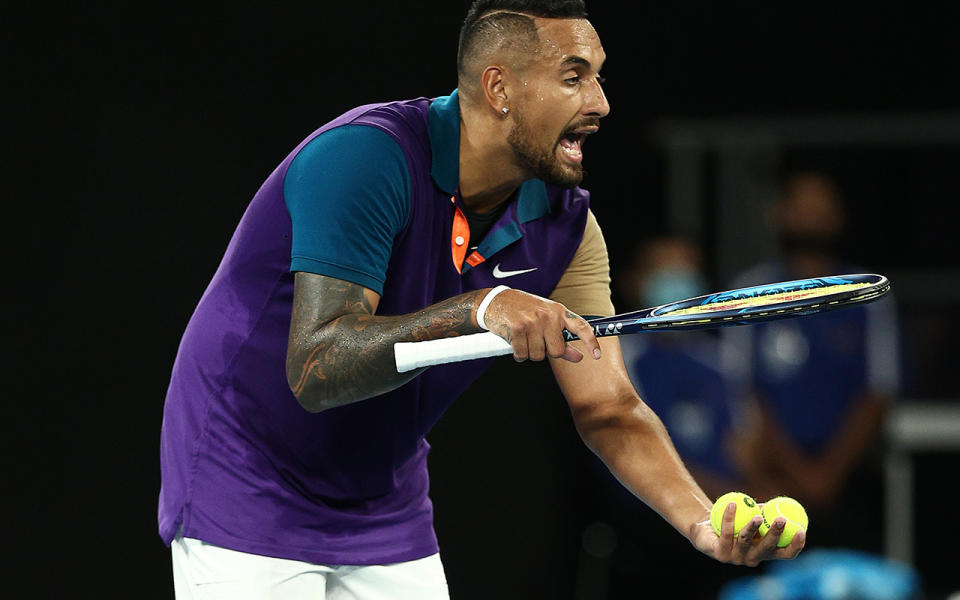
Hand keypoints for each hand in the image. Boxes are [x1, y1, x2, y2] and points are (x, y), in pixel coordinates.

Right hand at [481, 289, 600, 362]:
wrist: (495, 301)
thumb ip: (561, 337)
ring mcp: (532, 322)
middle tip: (536, 342)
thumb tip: (578, 356)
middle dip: (546, 352)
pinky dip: (518, 354)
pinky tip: (514, 342)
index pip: (581, 326)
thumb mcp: (546, 319)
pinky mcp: (517, 329)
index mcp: (558, 311)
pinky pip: (522, 355)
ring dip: (530, 353)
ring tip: (523, 339)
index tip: (596, 355)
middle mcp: (547, 315)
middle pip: (556, 350)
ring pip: (538, 355)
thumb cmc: (523, 310)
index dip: (591, 342)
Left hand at [689, 502, 804, 565]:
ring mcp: (735, 558)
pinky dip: (730, 517)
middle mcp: (752, 558)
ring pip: (746, 541)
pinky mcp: (719, 554)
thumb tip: (785, 501)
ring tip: (758, 516)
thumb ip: (766, 512)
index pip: (784, 554)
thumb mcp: (752, 515)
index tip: (801, 530)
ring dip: (752, 527)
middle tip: (781, 520)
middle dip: (776, 535)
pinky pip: (726, 532)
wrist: (705, 527)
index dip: (795, 546)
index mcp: (764, 552)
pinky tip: (732, 504)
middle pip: (767, 549)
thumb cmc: (734, 521)